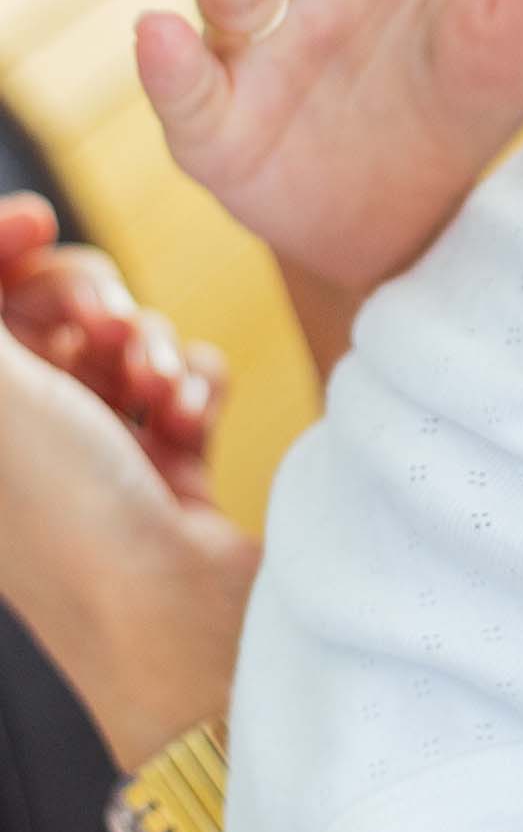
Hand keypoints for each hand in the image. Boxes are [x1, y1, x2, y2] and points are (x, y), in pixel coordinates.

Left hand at [0, 196, 256, 772]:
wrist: (175, 615)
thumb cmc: (64, 512)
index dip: (4, 245)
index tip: (39, 216)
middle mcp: (17, 431)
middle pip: (54, 305)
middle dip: (93, 300)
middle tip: (112, 327)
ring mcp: (92, 444)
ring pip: (126, 336)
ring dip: (152, 349)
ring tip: (160, 394)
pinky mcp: (164, 459)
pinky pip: (185, 377)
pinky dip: (194, 387)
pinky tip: (191, 424)